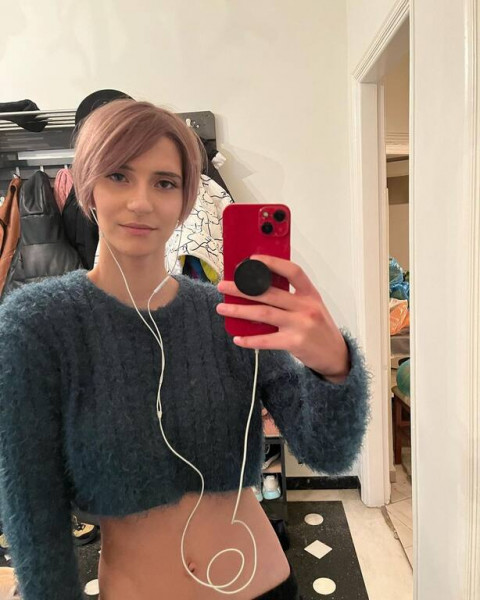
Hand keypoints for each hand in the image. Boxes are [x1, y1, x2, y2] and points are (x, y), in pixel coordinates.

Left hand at [216, 255, 349, 382]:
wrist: (336, 356)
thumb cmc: (320, 329)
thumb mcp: (312, 307)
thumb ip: (292, 298)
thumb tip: (258, 290)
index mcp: (310, 294)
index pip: (293, 271)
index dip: (272, 263)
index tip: (253, 260)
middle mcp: (306, 307)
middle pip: (269, 293)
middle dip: (242, 288)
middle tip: (223, 286)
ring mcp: (301, 324)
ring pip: (263, 313)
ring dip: (239, 310)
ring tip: (223, 308)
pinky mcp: (295, 343)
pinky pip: (267, 340)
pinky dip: (250, 339)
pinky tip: (238, 338)